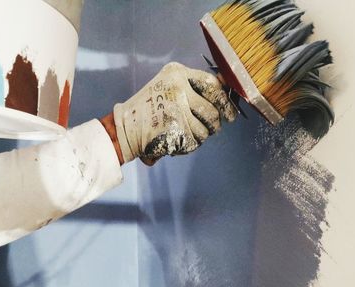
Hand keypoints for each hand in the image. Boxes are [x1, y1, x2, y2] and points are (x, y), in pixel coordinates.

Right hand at [113, 62, 236, 164]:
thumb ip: (196, 88)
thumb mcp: (170, 86)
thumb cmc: (151, 108)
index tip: (230, 112)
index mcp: (177, 73)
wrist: (124, 128)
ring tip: (185, 133)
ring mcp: (176, 108)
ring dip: (200, 136)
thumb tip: (228, 86)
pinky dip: (189, 145)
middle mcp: (178, 88)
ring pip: (205, 129)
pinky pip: (195, 141)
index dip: (225, 100)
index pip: (213, 85)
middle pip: (212, 109)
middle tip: (214, 127)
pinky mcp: (175, 128)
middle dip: (215, 123)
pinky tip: (177, 140)